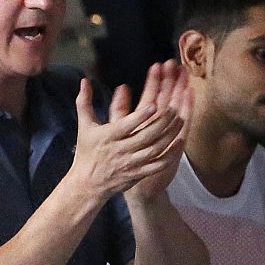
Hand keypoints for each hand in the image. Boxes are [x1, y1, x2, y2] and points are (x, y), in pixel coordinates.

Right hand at [70, 62, 187, 203]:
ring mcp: (131, 163)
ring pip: (155, 149)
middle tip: (174, 108)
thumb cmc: (87, 152)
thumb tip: (84, 80)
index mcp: (108, 137)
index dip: (141, 116)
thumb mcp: (84, 126)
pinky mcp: (139, 173)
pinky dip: (170, 154)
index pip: (127, 125)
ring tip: (180, 120)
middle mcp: (120, 150)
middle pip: (145, 136)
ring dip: (169, 134)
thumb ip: (84, 102)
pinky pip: (158, 164)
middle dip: (162, 122)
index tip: (154, 104)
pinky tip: (179, 142)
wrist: (88, 184)